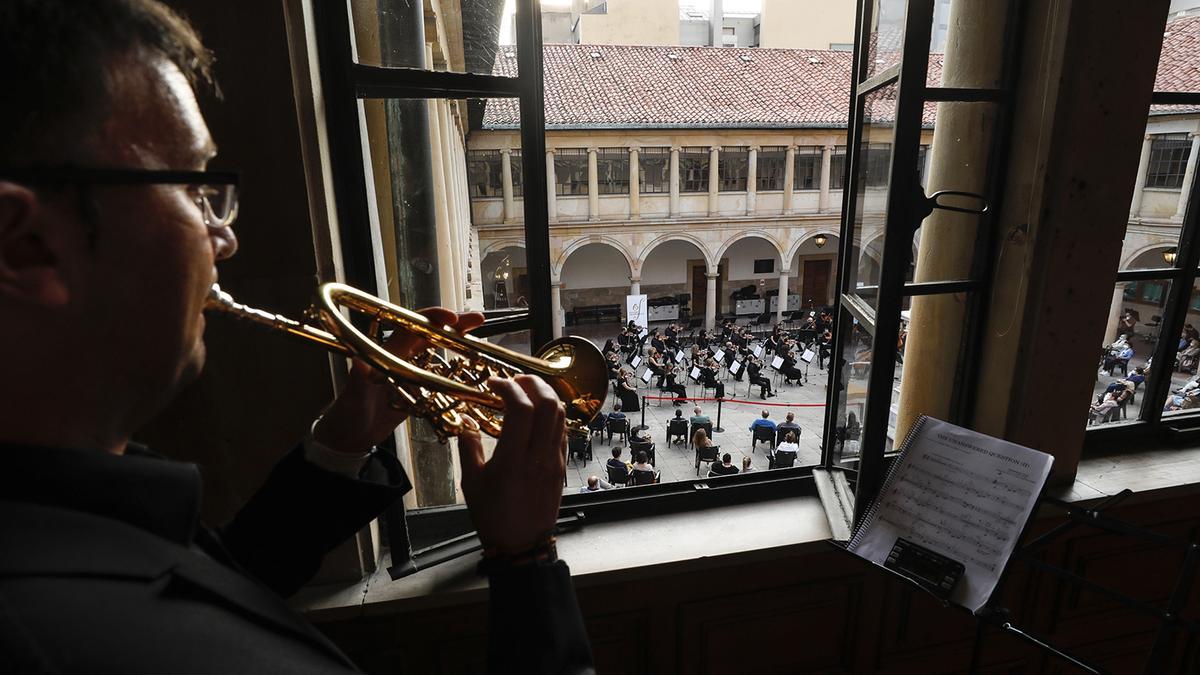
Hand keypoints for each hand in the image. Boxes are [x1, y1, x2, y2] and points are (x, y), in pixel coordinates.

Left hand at [312, 307, 483, 453]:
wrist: (350, 437)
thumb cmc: (347, 414)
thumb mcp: (353, 396)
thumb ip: (358, 380)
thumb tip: (358, 360)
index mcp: (385, 352)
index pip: (411, 327)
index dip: (431, 318)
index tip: (451, 317)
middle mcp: (399, 358)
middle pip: (429, 334)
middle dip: (453, 325)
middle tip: (477, 319)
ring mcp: (409, 373)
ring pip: (437, 353)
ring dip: (458, 345)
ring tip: (479, 341)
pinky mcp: (417, 390)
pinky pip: (439, 376)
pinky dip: (456, 372)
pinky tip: (472, 370)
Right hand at [458, 375, 566, 554]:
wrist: (522, 544)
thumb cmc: (493, 516)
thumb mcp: (470, 482)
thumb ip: (468, 447)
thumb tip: (466, 420)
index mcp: (513, 460)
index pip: (521, 409)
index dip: (508, 387)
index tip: (494, 384)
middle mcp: (538, 457)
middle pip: (548, 404)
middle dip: (532, 383)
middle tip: (515, 380)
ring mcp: (554, 461)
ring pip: (560, 415)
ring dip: (545, 396)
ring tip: (527, 392)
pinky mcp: (561, 466)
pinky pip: (563, 431)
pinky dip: (552, 415)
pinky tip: (537, 415)